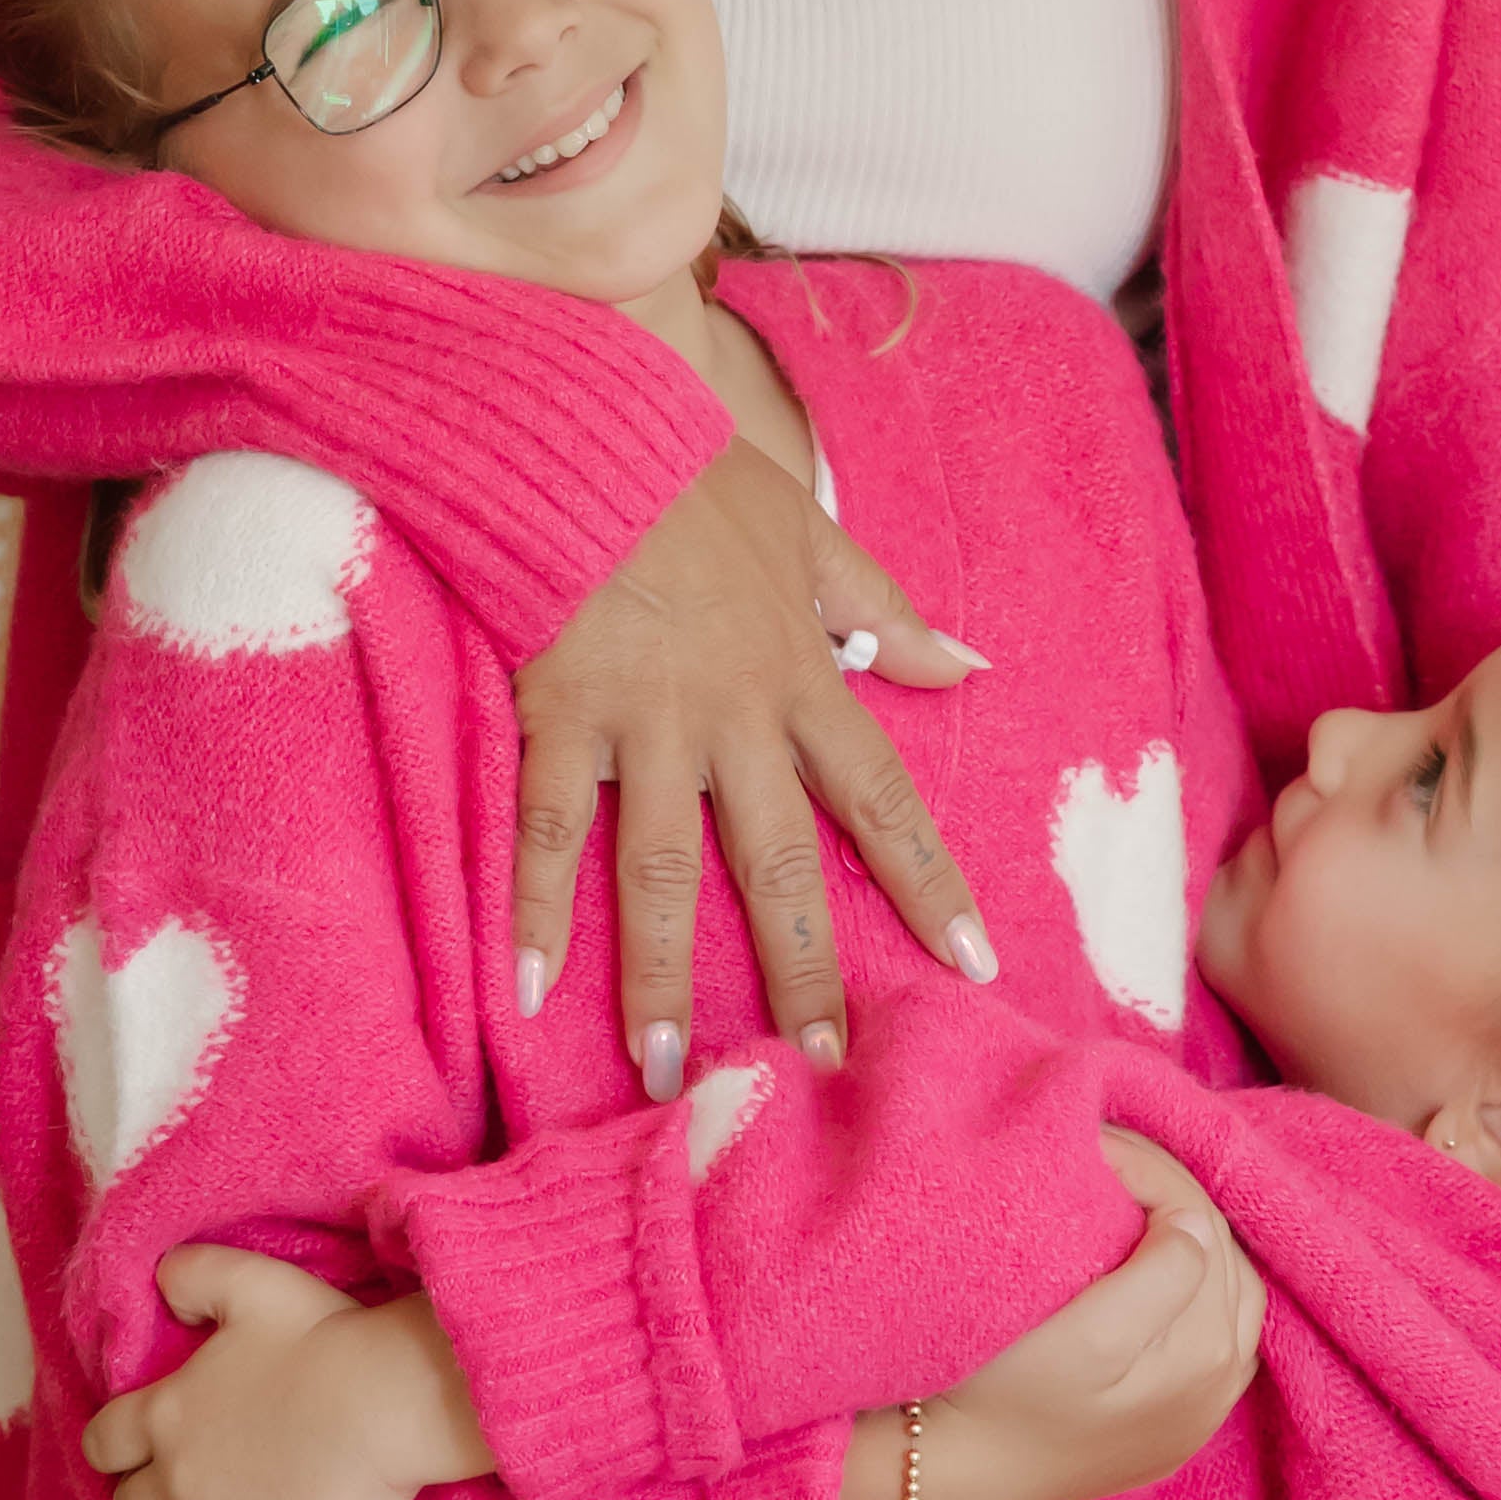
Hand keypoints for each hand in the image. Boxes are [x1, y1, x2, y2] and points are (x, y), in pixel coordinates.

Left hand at [88, 1252, 496, 1499]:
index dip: (115, 1448)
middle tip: (192, 1494)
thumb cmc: (321, 1336)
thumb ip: (193, 1275)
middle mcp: (181, 1482)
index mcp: (166, 1415)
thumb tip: (161, 1282)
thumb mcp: (249, 1282)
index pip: (103, 1445)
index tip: (136, 1449)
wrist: (386, 1399)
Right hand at [510, 442, 992, 1082]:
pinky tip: (526, 990)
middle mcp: (734, 716)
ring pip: (663, 871)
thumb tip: (970, 665)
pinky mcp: (561, 714)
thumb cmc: (692, 481)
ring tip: (664, 1071)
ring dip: (662, 975)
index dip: (929, 882)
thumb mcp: (810, 535)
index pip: (881, 797)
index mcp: (801, 676)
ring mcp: (644, 722)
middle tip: (822, 1065)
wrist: (582, 428)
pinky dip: (532, 909)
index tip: (974, 963)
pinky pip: (547, 827)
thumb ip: (885, 611)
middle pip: (778, 861)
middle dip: (803, 967)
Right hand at [839, 1131, 1263, 1499]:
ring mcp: (1200, 1405)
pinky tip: (1152, 1260)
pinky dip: (1191, 1281)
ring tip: (1129, 1195)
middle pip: (1218, 1252)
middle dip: (1168, 1192)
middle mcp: (1220, 1383)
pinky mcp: (1172, 1416)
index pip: (1199, 1226)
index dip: (1149, 1172)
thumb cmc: (1000, 1396)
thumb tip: (1195, 1220)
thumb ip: (1161, 1274)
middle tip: (1106, 1153)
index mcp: (1207, 1355)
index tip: (1092, 1141)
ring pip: (1223, 1286)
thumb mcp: (1085, 1336)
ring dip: (1185, 1233)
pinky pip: (1209, 1326)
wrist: (948, 1473)